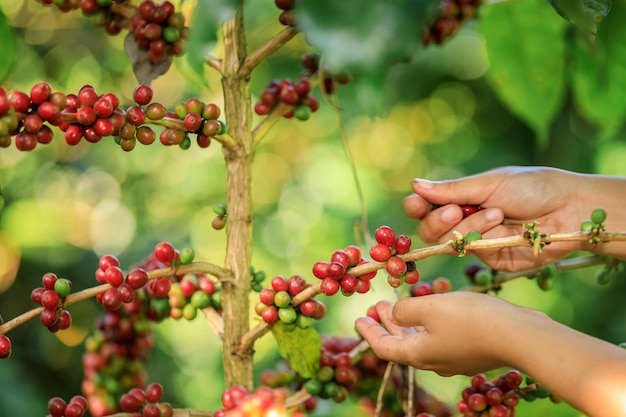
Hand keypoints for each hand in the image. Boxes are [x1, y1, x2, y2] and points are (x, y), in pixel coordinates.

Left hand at [355, 292, 542, 375]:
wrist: (520, 336)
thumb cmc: (470, 319)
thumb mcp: (430, 307)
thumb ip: (406, 310)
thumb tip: (395, 313)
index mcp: (418, 354)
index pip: (384, 348)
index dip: (369, 333)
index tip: (358, 320)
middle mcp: (434, 361)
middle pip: (402, 344)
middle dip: (387, 324)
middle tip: (377, 306)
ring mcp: (454, 358)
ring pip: (421, 339)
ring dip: (407, 321)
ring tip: (398, 303)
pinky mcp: (471, 350)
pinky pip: (440, 336)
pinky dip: (427, 322)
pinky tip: (431, 308)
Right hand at [402, 166, 625, 270]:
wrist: (569, 208)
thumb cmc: (532, 187)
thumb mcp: (488, 183)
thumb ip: (450, 189)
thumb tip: (414, 184)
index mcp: (462, 199)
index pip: (428, 206)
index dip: (417, 207)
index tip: (414, 204)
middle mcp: (465, 222)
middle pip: (430, 230)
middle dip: (438, 220)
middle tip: (455, 211)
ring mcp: (478, 242)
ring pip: (449, 242)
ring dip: (469, 225)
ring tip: (496, 212)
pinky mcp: (492, 259)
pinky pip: (474, 251)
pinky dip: (485, 236)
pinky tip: (503, 224)